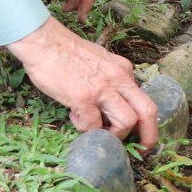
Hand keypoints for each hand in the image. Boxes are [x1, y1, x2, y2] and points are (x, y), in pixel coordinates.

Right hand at [6, 17, 158, 145]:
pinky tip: (74, 117)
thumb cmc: (66, 51)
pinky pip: (93, 126)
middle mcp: (119, 78)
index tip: (138, 134)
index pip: (144, 99)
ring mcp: (102, 89)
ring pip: (126, 122)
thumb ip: (110, 79)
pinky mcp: (83, 98)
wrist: (44, 41)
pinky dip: (85, 129)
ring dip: (114, 135)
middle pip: (148, 112)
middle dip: (148, 137)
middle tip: (140, 151)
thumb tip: (111, 100)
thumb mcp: (99, 60)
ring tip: (97, 131)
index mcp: (123, 70)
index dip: (144, 121)